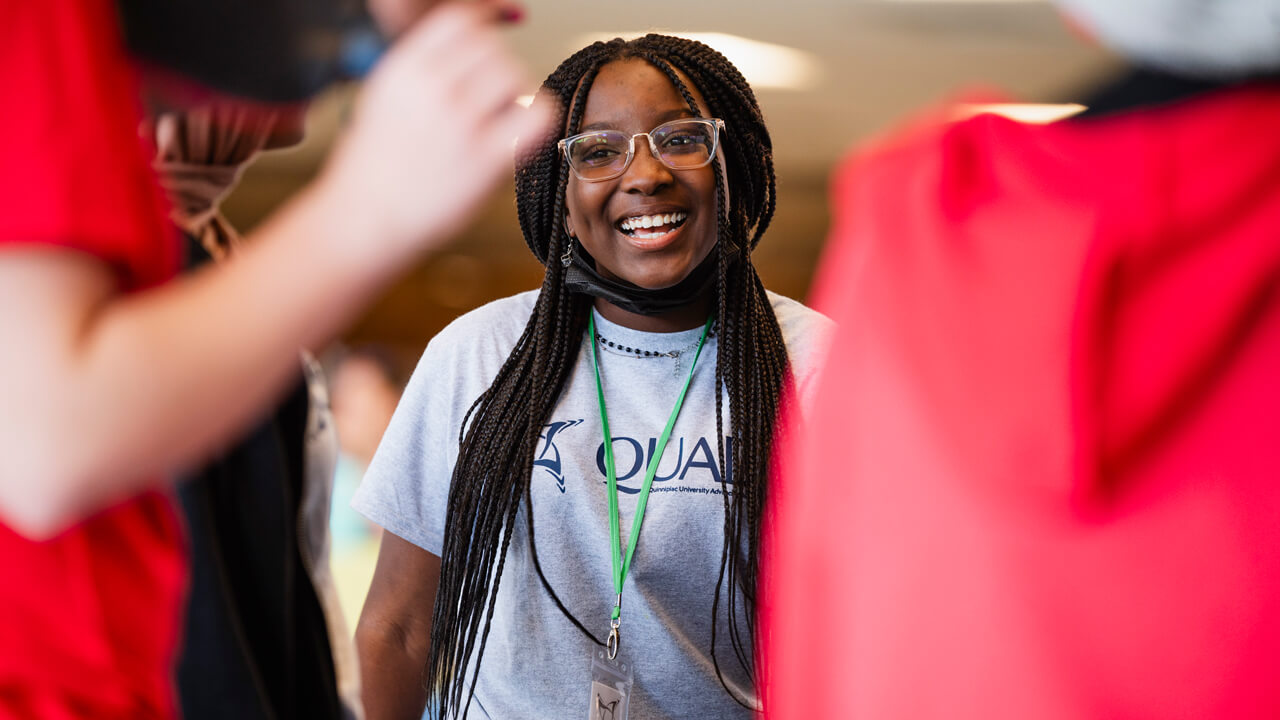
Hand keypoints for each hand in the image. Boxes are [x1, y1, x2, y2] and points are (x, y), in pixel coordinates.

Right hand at [316, 1, 550, 264]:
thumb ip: (420, 72)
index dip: (483, 29)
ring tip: (501, 117)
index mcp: (404, 68)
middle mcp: (431, 87)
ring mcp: (459, 121)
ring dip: (516, 92)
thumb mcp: (382, 98)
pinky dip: (537, 117)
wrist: (364, 220)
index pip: (460, 20)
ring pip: (514, 75)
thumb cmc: (372, 169)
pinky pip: (536, 116)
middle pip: (492, 47)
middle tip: (492, 95)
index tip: (488, 45)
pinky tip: (521, 132)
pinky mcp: (485, 158)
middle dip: (499, 66)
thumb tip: (461, 54)